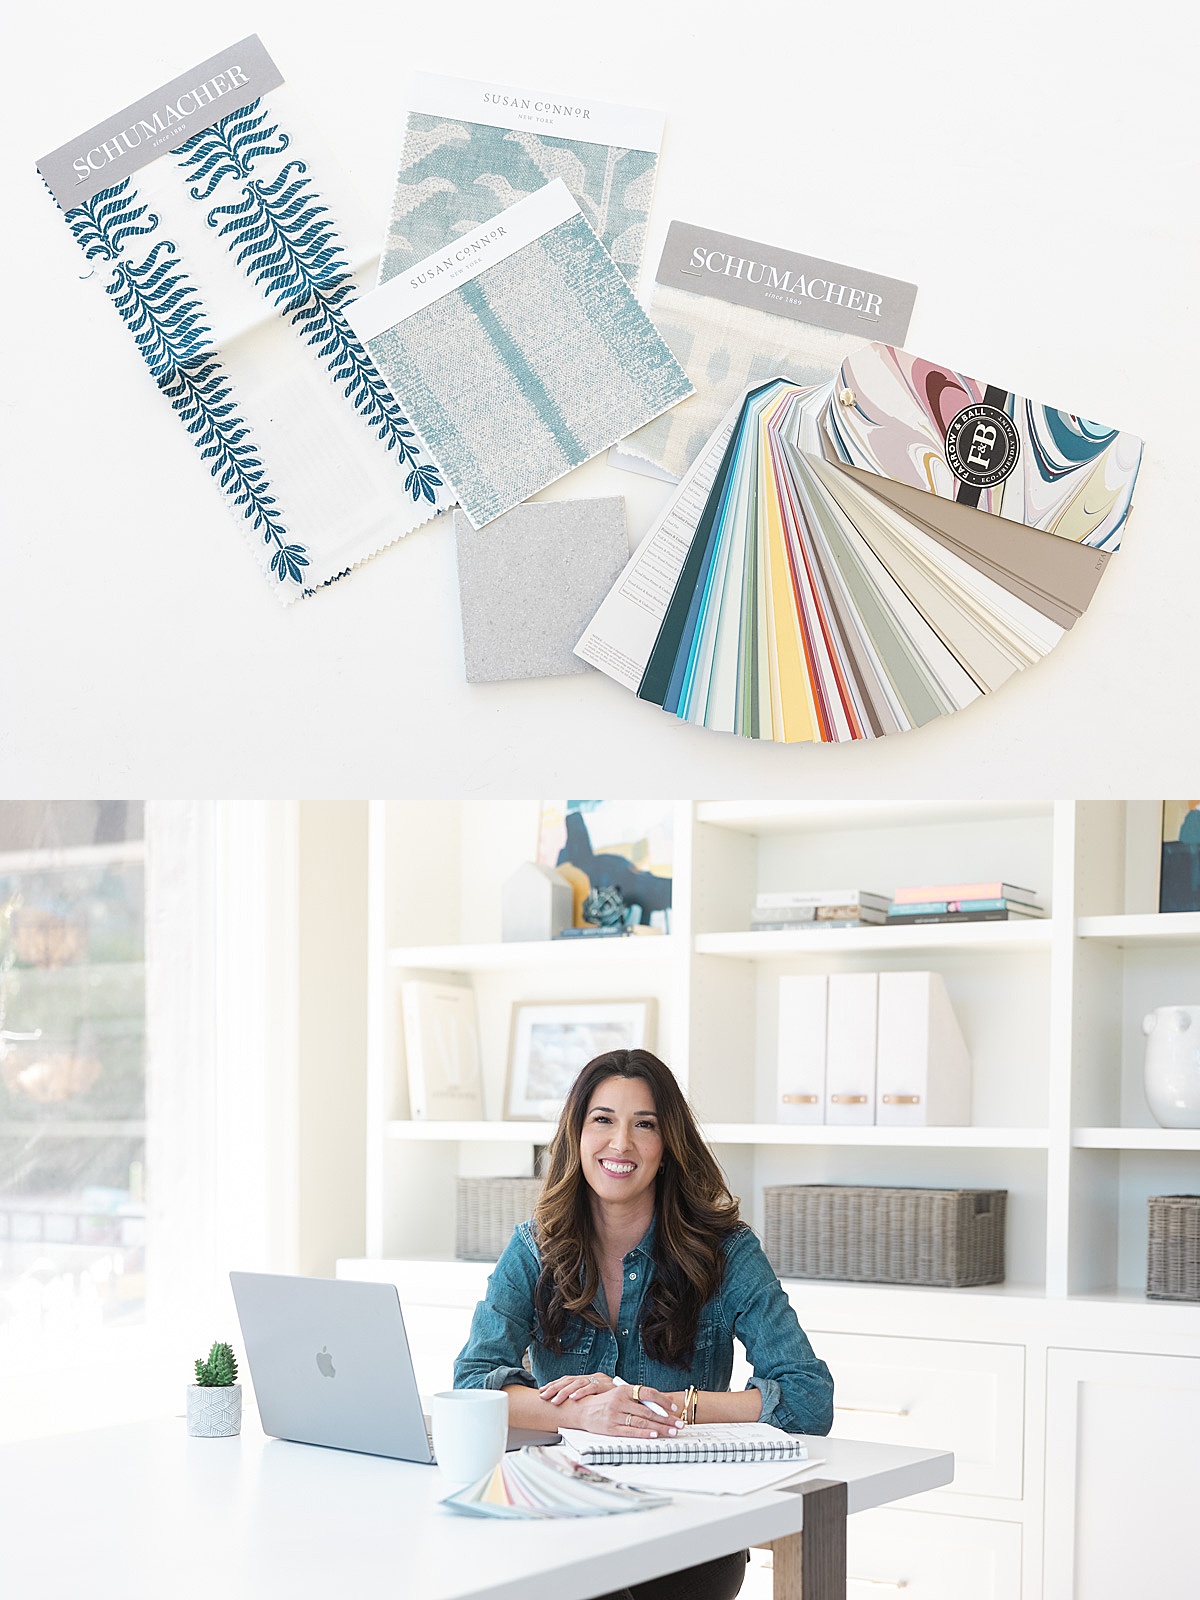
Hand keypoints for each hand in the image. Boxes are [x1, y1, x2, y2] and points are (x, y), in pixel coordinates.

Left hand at [538, 1372, 616, 1405]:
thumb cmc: (610, 1399)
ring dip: (565, 1391)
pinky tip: (574, 1398)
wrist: (630, 1396)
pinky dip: (581, 1392)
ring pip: (577, 1382)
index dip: (553, 1385)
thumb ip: (582, 1399)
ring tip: (555, 1400)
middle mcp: (590, 1378)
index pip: (566, 1380)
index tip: (542, 1391)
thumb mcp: (593, 1398)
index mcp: (585, 1380)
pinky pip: (591, 1387)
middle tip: (543, 1396)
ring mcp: (597, 1380)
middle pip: (568, 1380)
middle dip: (554, 1388)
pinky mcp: (605, 1384)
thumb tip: (563, 1406)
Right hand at [563, 1383, 681, 1438]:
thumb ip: (635, 1399)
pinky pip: (630, 1431)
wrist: (581, 1410)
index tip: (674, 1408)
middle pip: (648, 1411)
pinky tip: (654, 1435)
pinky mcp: (611, 1428)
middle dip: (666, 1419)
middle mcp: (620, 1401)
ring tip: (672, 1432)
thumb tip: (657, 1407)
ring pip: (642, 1422)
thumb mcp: (618, 1395)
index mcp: (623, 1390)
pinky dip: (643, 1433)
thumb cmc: (603, 1403)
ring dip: (659, 1428)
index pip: (648, 1393)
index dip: (662, 1401)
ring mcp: (615, 1415)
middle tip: (679, 1424)